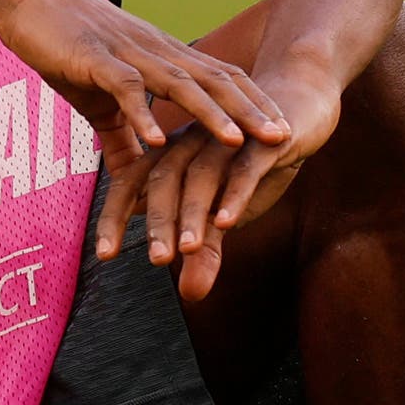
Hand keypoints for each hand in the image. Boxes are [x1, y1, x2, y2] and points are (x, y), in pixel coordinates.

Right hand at [0, 0, 288, 174]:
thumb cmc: (63, 44)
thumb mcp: (97, 98)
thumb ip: (121, 138)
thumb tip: (134, 181)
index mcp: (162, 58)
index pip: (221, 78)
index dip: (254, 104)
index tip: (284, 132)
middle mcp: (154, 52)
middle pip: (214, 81)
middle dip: (251, 112)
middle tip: (285, 140)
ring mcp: (126, 54)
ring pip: (179, 84)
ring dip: (211, 114)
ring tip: (238, 143)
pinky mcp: (93, 60)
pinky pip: (124, 89)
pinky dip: (142, 114)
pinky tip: (157, 142)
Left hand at [95, 62, 342, 301]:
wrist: (299, 110)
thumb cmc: (252, 163)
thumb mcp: (226, 210)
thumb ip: (205, 248)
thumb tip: (189, 294)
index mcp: (171, 154)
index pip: (131, 185)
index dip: (114, 217)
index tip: (105, 255)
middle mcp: (191, 142)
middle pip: (162, 180)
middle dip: (158, 222)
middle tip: (157, 259)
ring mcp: (226, 138)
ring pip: (201, 176)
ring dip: (192, 213)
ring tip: (187, 250)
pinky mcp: (263, 139)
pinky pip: (245, 167)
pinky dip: (234, 193)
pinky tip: (227, 220)